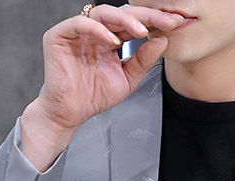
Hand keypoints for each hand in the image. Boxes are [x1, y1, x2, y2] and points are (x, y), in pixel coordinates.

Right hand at [20, 4, 183, 169]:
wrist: (70, 113)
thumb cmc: (93, 97)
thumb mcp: (127, 79)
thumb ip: (143, 60)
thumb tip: (161, 40)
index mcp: (110, 39)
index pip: (134, 24)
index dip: (154, 23)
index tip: (174, 25)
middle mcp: (95, 32)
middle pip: (122, 14)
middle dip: (146, 17)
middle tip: (165, 21)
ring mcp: (77, 32)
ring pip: (103, 13)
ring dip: (125, 19)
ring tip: (141, 31)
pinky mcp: (59, 35)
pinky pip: (80, 23)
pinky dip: (98, 29)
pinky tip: (113, 40)